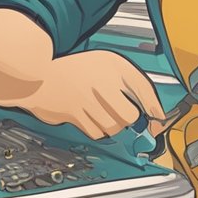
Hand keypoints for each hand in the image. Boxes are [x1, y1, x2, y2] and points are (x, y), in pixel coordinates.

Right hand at [20, 49, 164, 140]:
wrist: (38, 73)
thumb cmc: (75, 70)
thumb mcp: (107, 66)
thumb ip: (134, 86)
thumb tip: (156, 113)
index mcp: (112, 65)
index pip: (143, 87)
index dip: (154, 106)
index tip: (159, 118)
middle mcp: (101, 80)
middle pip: (129, 115)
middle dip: (129, 120)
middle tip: (123, 114)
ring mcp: (86, 98)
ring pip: (113, 127)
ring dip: (112, 126)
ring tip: (103, 112)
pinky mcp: (73, 113)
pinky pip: (96, 132)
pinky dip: (97, 130)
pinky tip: (90, 116)